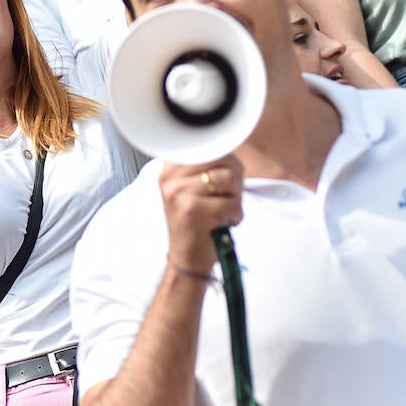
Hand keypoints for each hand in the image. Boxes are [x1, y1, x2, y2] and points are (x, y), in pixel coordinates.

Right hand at [159, 156, 243, 276]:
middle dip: (234, 180)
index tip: (222, 179)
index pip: (209, 146)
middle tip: (226, 198)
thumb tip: (230, 148)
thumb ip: (207, 166)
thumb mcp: (193, 189)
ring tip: (223, 210)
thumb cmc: (197, 223)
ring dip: (236, 198)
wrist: (187, 259)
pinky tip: (223, 223)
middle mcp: (170, 178)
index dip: (225, 161)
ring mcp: (179, 193)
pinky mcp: (193, 211)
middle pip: (222, 159)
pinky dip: (236, 216)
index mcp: (170, 168)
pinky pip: (231, 203)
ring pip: (229, 179)